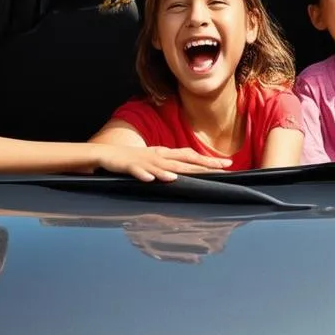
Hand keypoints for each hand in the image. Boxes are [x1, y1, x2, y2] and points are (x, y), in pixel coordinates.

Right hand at [95, 145, 231, 180]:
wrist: (107, 155)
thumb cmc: (134, 161)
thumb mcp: (156, 163)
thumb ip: (170, 167)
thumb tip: (185, 176)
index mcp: (165, 154)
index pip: (191, 156)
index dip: (208, 160)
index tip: (227, 164)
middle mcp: (159, 156)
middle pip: (183, 160)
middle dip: (203, 164)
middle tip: (222, 167)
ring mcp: (144, 160)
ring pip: (162, 165)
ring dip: (175, 170)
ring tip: (189, 176)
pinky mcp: (129, 166)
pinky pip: (138, 171)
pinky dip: (146, 175)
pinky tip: (153, 180)